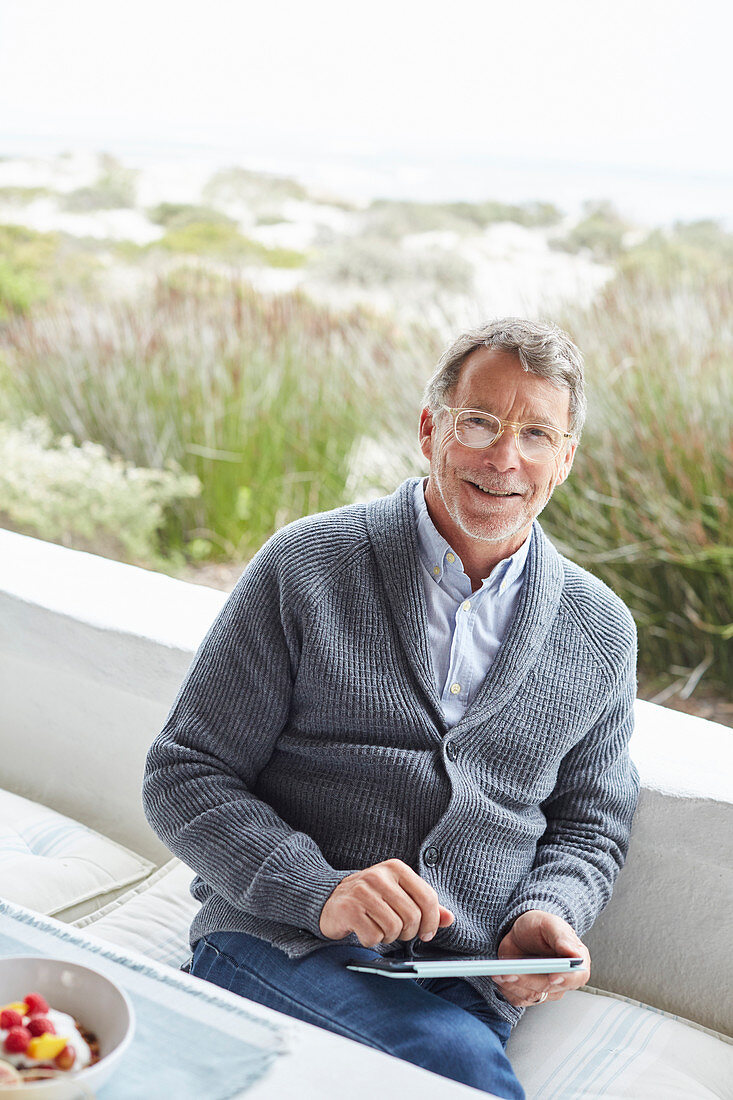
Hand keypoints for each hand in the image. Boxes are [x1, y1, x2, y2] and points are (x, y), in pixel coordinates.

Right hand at [319, 858, 454, 947]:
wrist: (331, 899)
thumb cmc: (370, 898)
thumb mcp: (399, 894)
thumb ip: (425, 905)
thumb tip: (449, 918)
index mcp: (396, 868)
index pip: (427, 897)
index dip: (431, 921)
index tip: (426, 933)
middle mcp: (379, 875)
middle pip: (412, 916)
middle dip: (408, 932)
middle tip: (398, 931)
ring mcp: (362, 891)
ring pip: (394, 928)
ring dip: (389, 937)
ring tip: (379, 928)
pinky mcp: (348, 909)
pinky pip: (374, 936)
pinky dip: (372, 940)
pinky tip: (364, 930)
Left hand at [492, 910, 590, 1007]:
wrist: (520, 933)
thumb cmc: (538, 927)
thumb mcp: (550, 923)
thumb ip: (562, 938)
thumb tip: (575, 955)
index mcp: (576, 962)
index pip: (577, 977)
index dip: (566, 979)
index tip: (552, 977)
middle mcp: (564, 979)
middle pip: (549, 988)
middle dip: (528, 980)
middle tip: (511, 972)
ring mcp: (547, 990)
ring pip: (532, 995)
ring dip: (514, 985)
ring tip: (500, 972)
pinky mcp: (530, 994)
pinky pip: (519, 999)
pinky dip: (507, 989)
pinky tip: (500, 977)